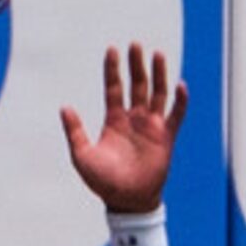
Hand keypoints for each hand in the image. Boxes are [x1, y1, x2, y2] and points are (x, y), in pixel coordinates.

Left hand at [60, 43, 185, 212]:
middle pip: (137, 85)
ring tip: (157, 54)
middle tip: (135, 44)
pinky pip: (176, 115)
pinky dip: (180, 101)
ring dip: (158, 74)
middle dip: (136, 65)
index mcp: (114, 120)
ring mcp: (151, 127)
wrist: (127, 201)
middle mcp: (134, 119)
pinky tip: (180, 85)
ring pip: (157, 93)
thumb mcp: (82, 156)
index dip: (113, 70)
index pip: (114, 88)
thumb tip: (65, 107)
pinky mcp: (166, 138)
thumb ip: (75, 131)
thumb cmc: (103, 182)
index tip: (112, 50)